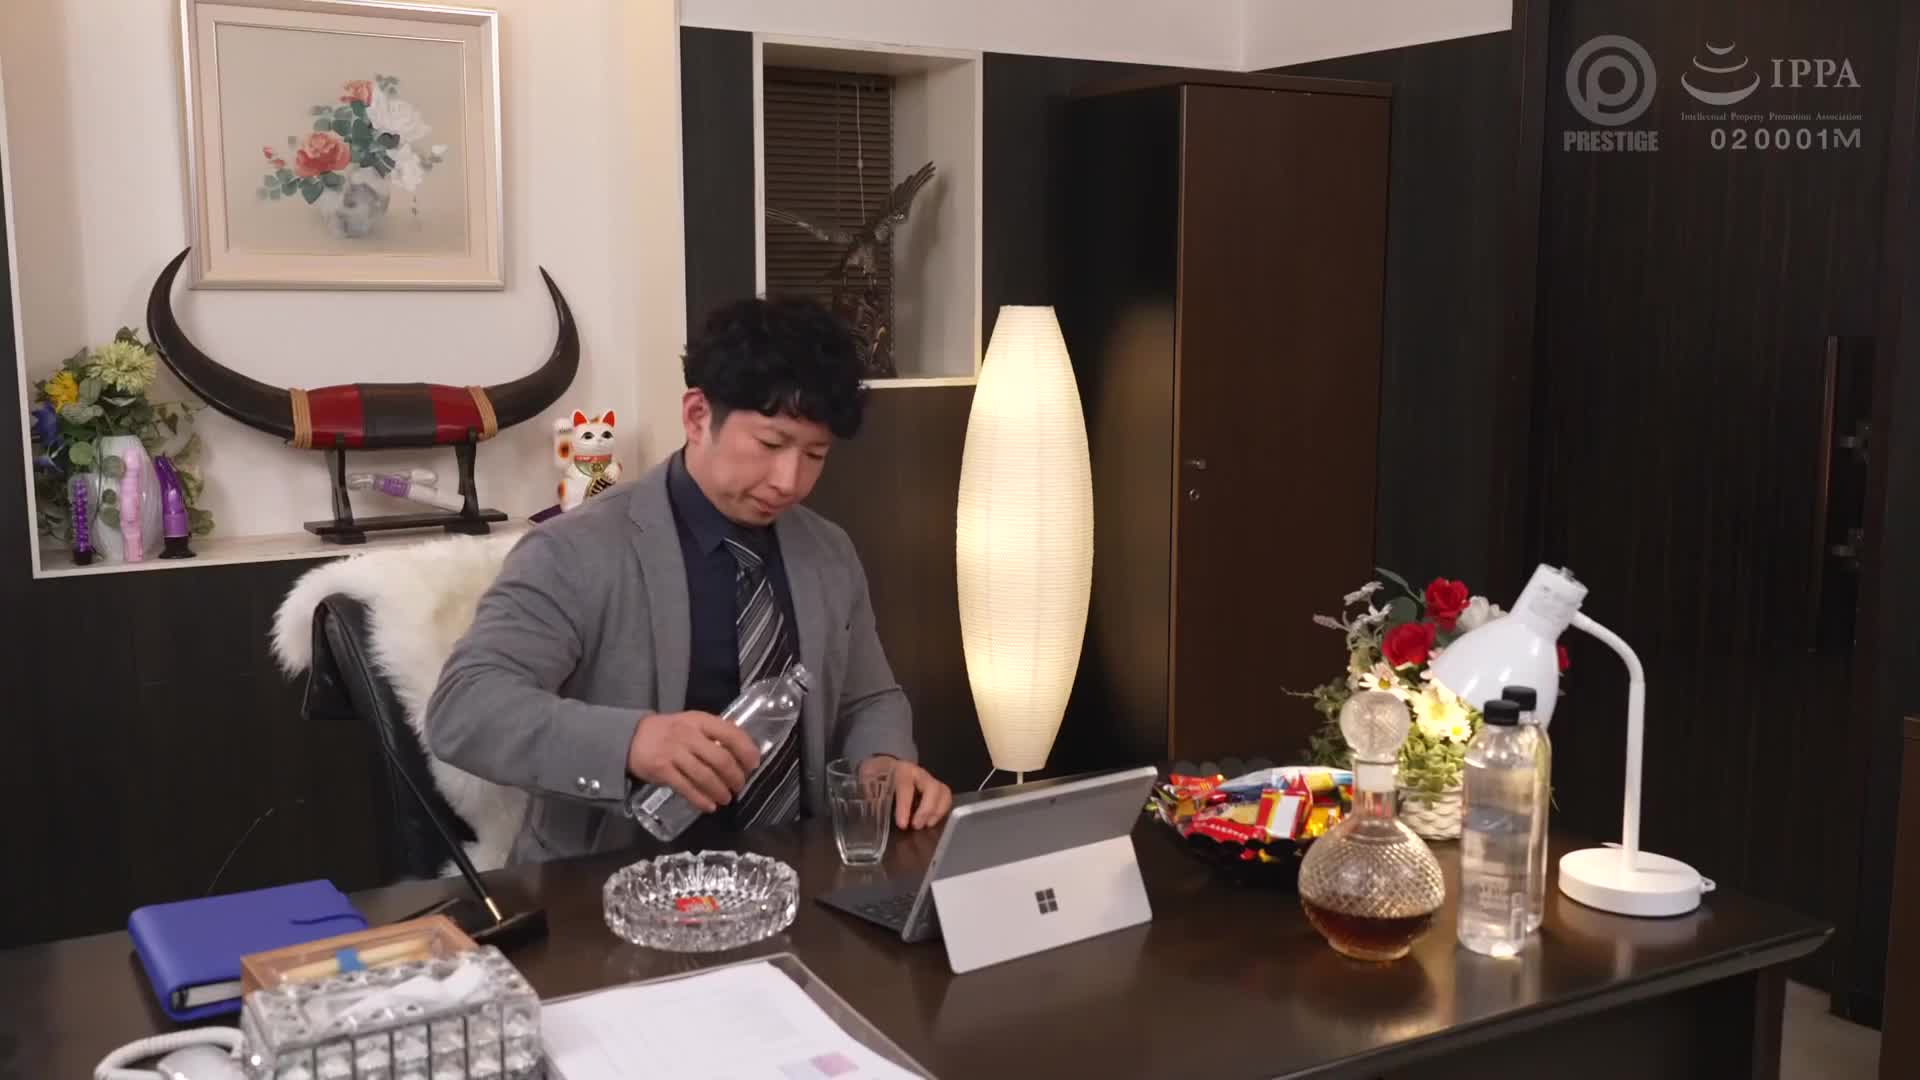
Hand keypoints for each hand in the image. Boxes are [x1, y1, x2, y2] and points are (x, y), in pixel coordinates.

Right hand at [626, 711, 761, 812]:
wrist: (631, 737)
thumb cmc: (668, 731)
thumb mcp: (691, 722)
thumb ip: (714, 732)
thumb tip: (743, 747)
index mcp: (700, 720)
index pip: (730, 733)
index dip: (746, 750)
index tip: (754, 764)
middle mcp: (688, 735)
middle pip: (720, 759)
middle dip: (735, 776)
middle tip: (739, 786)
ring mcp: (674, 753)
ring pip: (705, 776)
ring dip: (720, 791)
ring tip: (727, 799)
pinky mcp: (662, 770)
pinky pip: (686, 788)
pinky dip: (701, 800)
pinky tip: (710, 806)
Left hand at [867, 757, 952, 829]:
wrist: (885, 764)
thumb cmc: (877, 774)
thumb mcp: (868, 779)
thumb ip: (868, 792)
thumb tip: (867, 812)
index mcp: (901, 770)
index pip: (906, 787)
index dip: (905, 806)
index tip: (902, 824)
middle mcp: (919, 773)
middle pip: (932, 788)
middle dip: (926, 810)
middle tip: (916, 826)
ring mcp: (930, 780)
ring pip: (943, 792)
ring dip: (937, 811)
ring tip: (926, 826)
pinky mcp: (936, 788)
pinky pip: (946, 798)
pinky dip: (941, 811)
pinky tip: (931, 822)